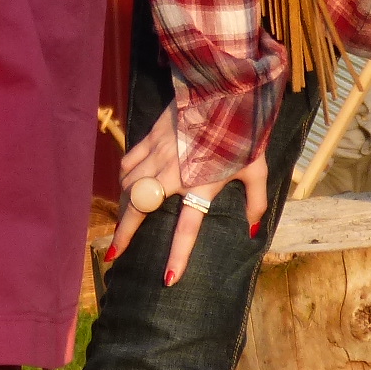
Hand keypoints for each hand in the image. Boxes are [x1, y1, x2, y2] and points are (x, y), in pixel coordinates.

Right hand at [105, 102, 267, 287]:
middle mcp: (175, 173)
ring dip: (124, 206)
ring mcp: (159, 153)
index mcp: (202, 184)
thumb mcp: (256, 170)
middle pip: (142, 208)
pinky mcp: (151, 137)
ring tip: (120, 222)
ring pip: (130, 186)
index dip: (178, 255)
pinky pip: (129, 163)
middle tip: (114, 253)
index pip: (187, 228)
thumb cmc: (244, 132)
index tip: (168, 279)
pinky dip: (124, 178)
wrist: (225, 90)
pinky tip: (125, 186)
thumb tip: (253, 230)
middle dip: (126, 232)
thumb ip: (256, 202)